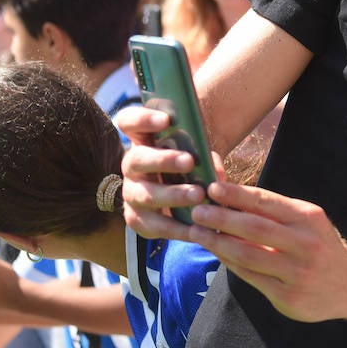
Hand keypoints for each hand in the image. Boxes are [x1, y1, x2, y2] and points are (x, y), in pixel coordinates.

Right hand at [119, 104, 213, 242]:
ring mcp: (131, 193)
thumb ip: (208, 160)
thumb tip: (216, 175)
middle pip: (136, 159)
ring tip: (198, 195)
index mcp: (142, 141)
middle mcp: (132, 166)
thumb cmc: (192, 168)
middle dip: (163, 160)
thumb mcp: (200, 156)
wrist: (186, 198)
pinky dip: (176, 228)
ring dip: (172, 195)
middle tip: (190, 161)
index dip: (143, 119)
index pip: (129, 122)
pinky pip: (152, 225)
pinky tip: (197, 228)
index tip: (166, 119)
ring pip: (145, 194)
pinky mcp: (137, 219)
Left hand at [184, 180, 346, 323]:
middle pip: (255, 228)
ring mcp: (297, 272)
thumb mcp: (307, 221)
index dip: (237, 195)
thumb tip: (229, 198)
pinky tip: (217, 254)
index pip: (267, 202)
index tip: (212, 188)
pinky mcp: (288, 296)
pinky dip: (230, 263)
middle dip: (221, 218)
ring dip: (218, 243)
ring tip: (197, 233)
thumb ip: (274, 212)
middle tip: (196, 210)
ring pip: (248, 255)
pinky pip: (251, 277)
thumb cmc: (319, 245)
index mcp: (309, 218)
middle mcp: (306, 244)